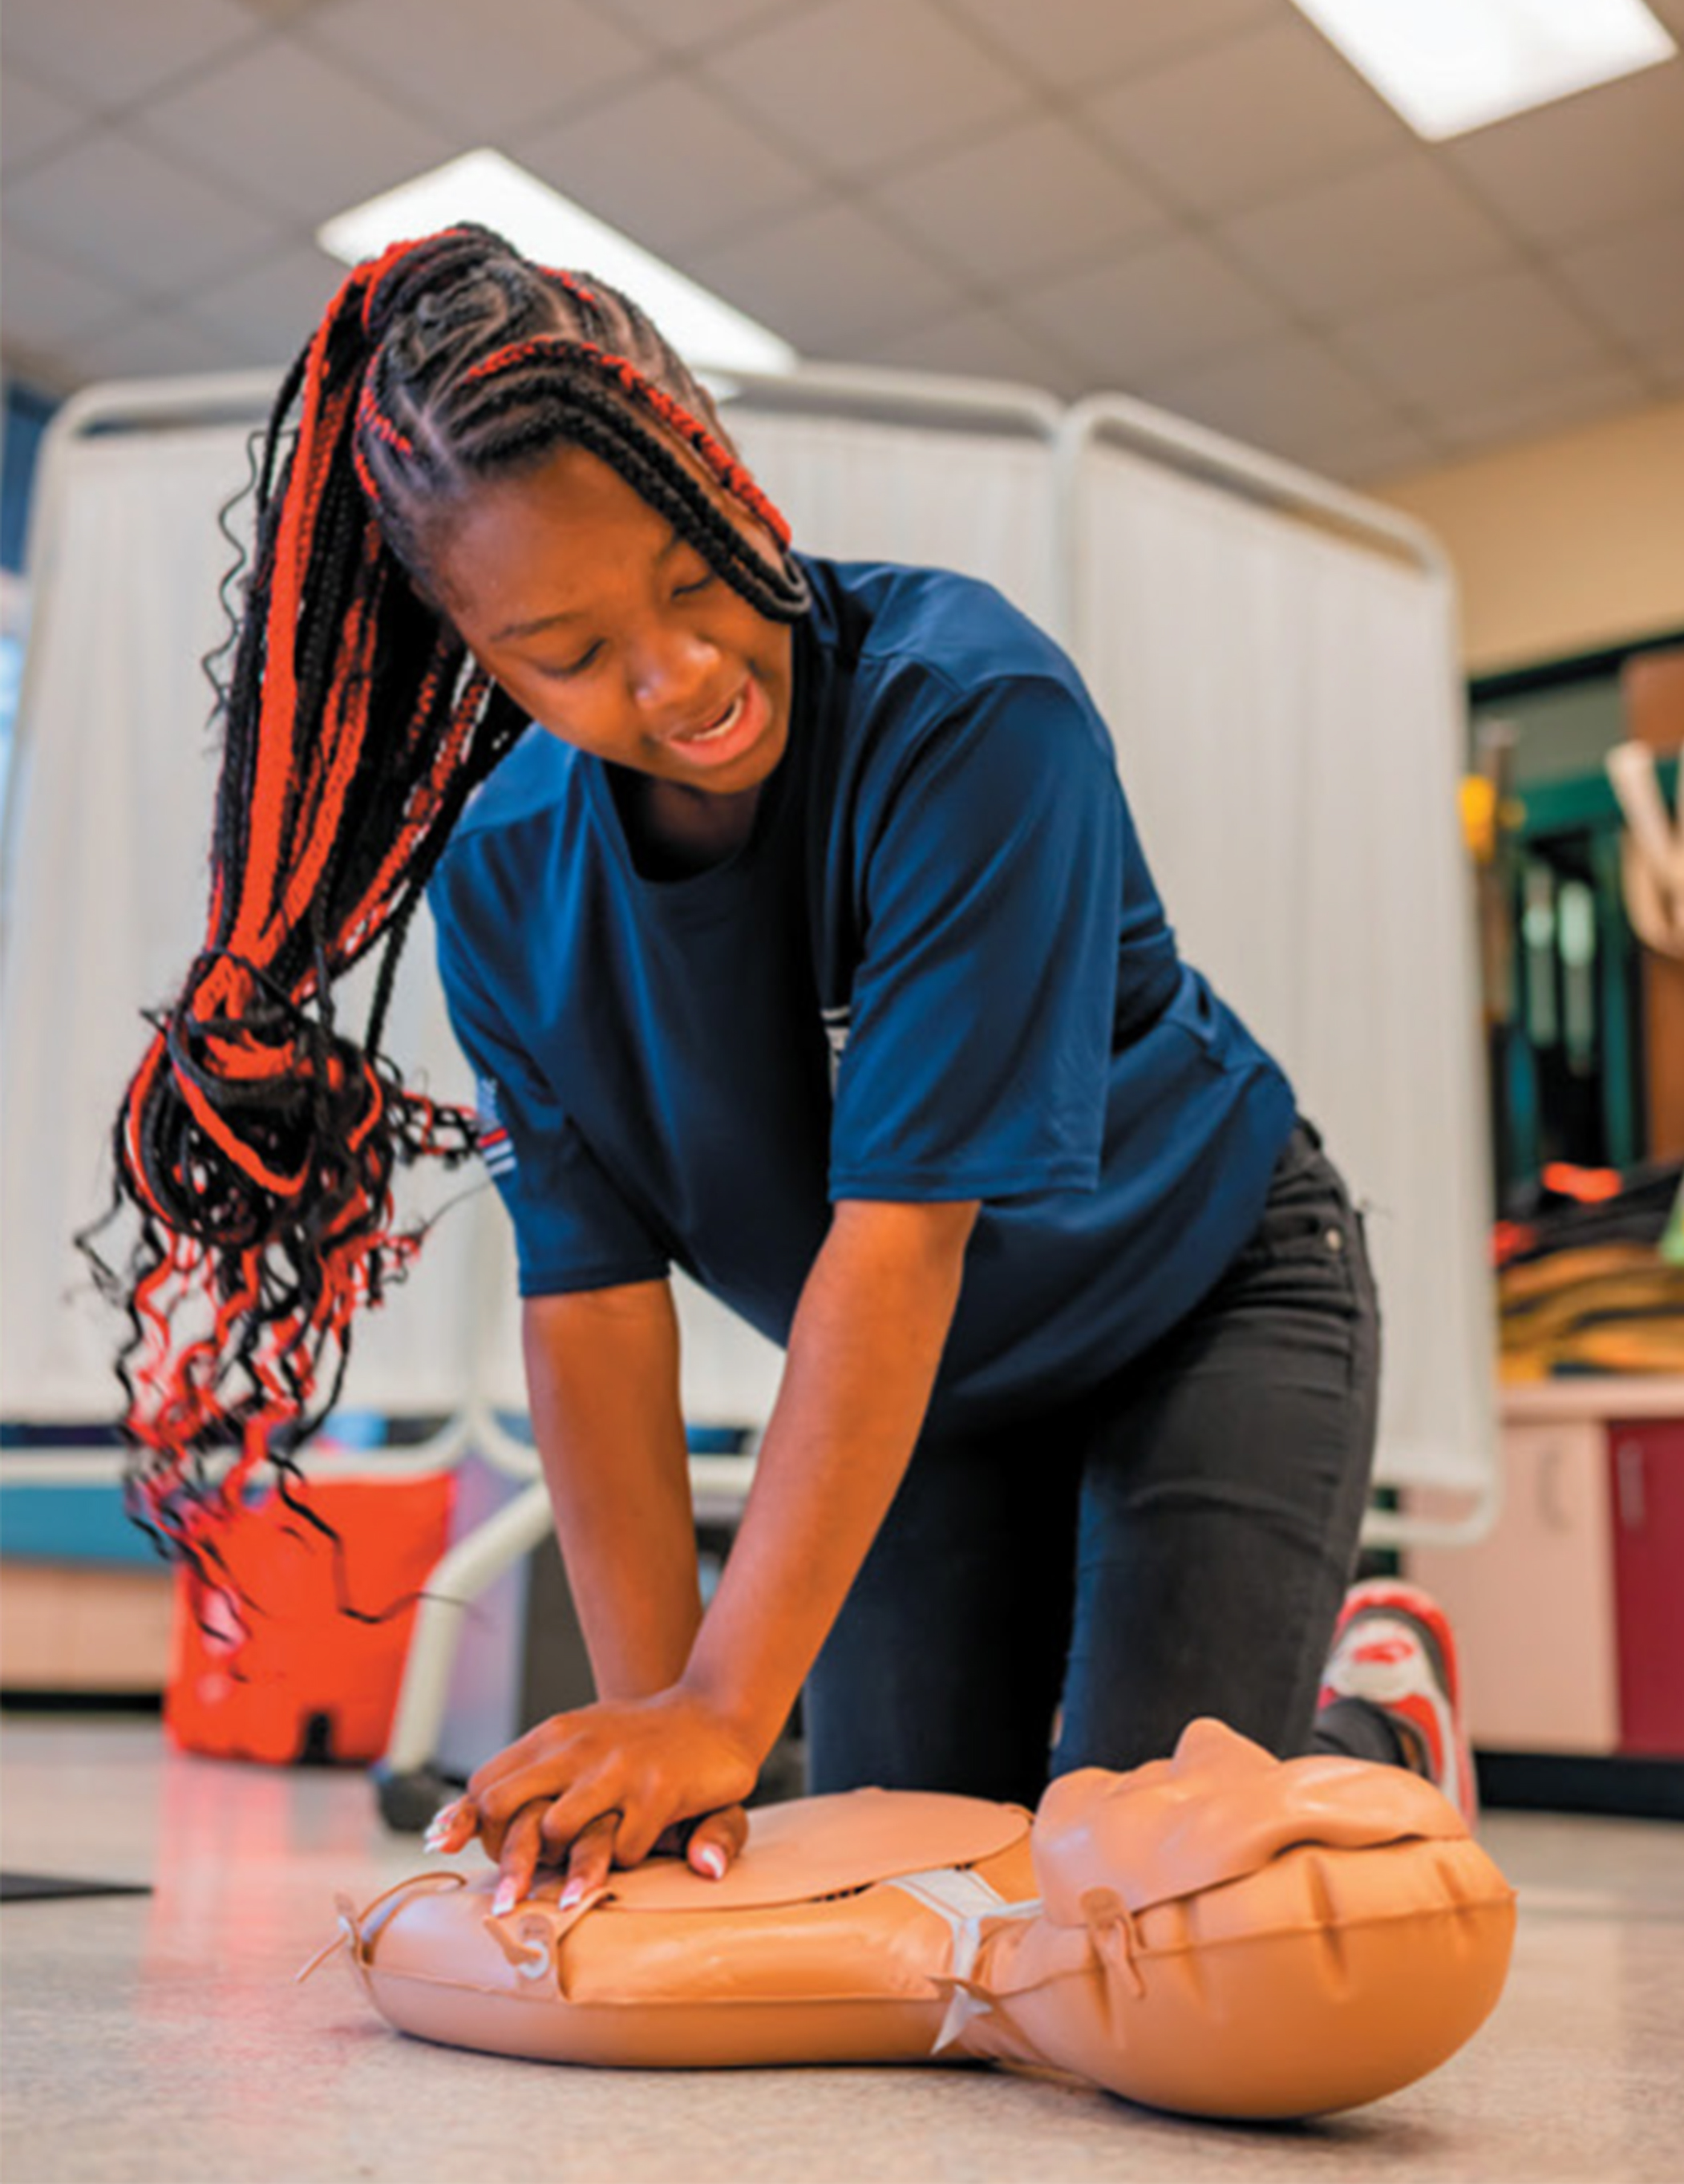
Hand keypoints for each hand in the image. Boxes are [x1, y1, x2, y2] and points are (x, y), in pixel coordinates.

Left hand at [425, 1686, 758, 1913]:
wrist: (715, 1710)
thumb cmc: (635, 1739)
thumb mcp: (578, 1746)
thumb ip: (518, 1781)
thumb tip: (440, 1835)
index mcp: (555, 1736)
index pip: (486, 1784)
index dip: (478, 1825)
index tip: (478, 1855)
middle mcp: (577, 1749)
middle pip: (505, 1807)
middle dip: (506, 1859)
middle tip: (512, 1899)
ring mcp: (616, 1769)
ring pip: (557, 1830)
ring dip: (563, 1866)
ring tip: (572, 1892)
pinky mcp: (657, 1791)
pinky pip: (623, 1847)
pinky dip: (624, 1860)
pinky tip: (635, 1854)